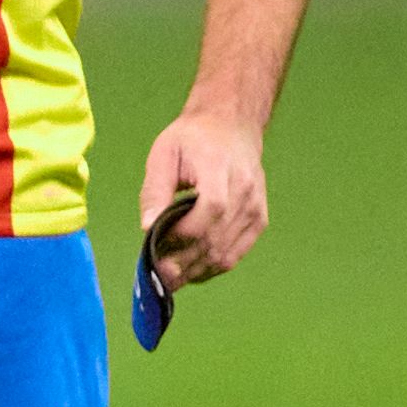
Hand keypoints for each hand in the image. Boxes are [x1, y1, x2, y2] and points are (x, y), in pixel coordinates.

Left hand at [134, 108, 269, 288]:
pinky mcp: (258, 220)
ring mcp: (255, 208)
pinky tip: (191, 271)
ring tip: (170, 279)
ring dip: (196, 271)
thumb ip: (155, 191)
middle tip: (156, 277)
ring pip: (226, 253)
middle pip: (215, 238)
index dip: (182, 235)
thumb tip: (147, 228)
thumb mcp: (164, 154)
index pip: (210, 210)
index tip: (155, 249)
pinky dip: (212, 267)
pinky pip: (236, 254)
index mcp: (221, 169)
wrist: (231, 127)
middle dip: (183, 262)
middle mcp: (245, 192)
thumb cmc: (192, 139)